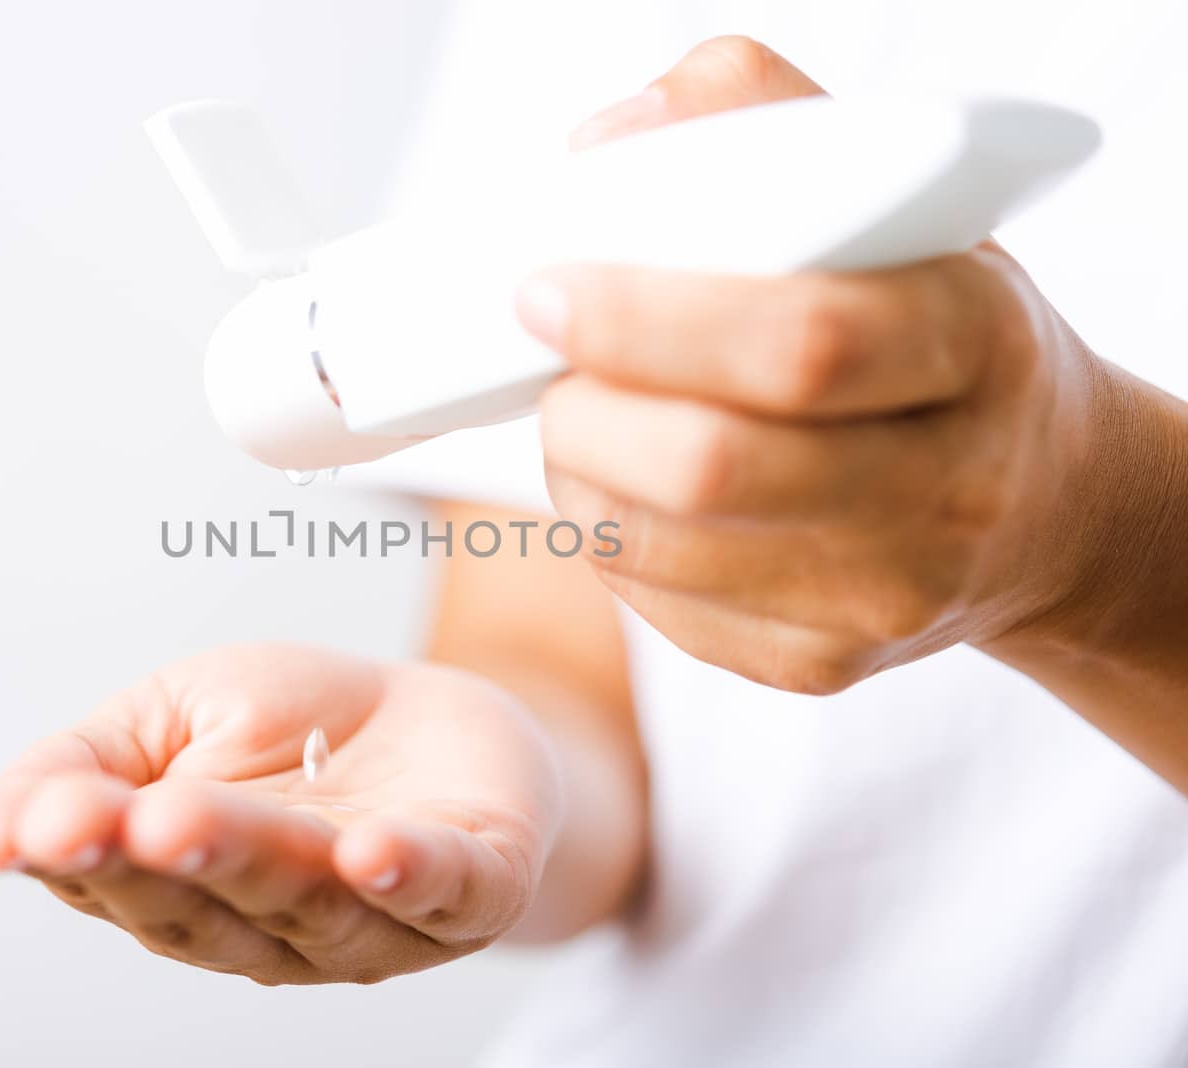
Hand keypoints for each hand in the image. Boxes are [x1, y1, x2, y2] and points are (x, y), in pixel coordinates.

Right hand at [0, 644, 560, 983]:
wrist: (435, 718)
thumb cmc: (293, 731)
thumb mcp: (171, 722)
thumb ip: (84, 769)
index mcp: (190, 892)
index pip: (120, 881)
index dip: (72, 855)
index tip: (21, 825)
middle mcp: (276, 928)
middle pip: (209, 906)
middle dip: (155, 862)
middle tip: (101, 822)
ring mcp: (379, 917)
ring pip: (310, 900)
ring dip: (252, 863)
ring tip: (194, 818)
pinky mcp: (475, 884)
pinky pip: (444, 889)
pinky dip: (409, 874)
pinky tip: (371, 851)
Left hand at [519, 37, 1110, 693]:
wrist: (1040, 504)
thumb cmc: (939, 339)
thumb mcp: (897, 206)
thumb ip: (764, 125)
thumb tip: (611, 143)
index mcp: (970, 339)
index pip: (800, 343)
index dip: (647, 321)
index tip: (549, 293)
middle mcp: (946, 485)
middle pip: (709, 466)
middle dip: (585, 409)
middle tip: (550, 359)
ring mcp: (885, 592)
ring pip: (660, 545)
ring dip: (578, 471)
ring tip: (586, 415)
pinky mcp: (821, 662)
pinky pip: (657, 604)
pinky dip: (607, 536)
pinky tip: (627, 489)